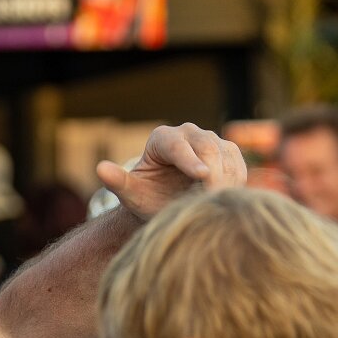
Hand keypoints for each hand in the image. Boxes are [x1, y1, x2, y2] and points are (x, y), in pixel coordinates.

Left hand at [96, 123, 248, 219]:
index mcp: (162, 138)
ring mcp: (211, 141)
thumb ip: (117, 182)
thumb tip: (100, 168)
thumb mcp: (131, 195)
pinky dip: (234, 183)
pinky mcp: (229, 153)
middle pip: (207, 146)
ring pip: (226, 155)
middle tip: (211, 201)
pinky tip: (224, 200)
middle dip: (212, 174)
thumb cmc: (147, 199)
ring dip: (224, 181)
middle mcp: (188, 133)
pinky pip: (237, 165)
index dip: (190, 160)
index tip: (201, 176)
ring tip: (215, 204)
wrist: (168, 204)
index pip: (178, 145)